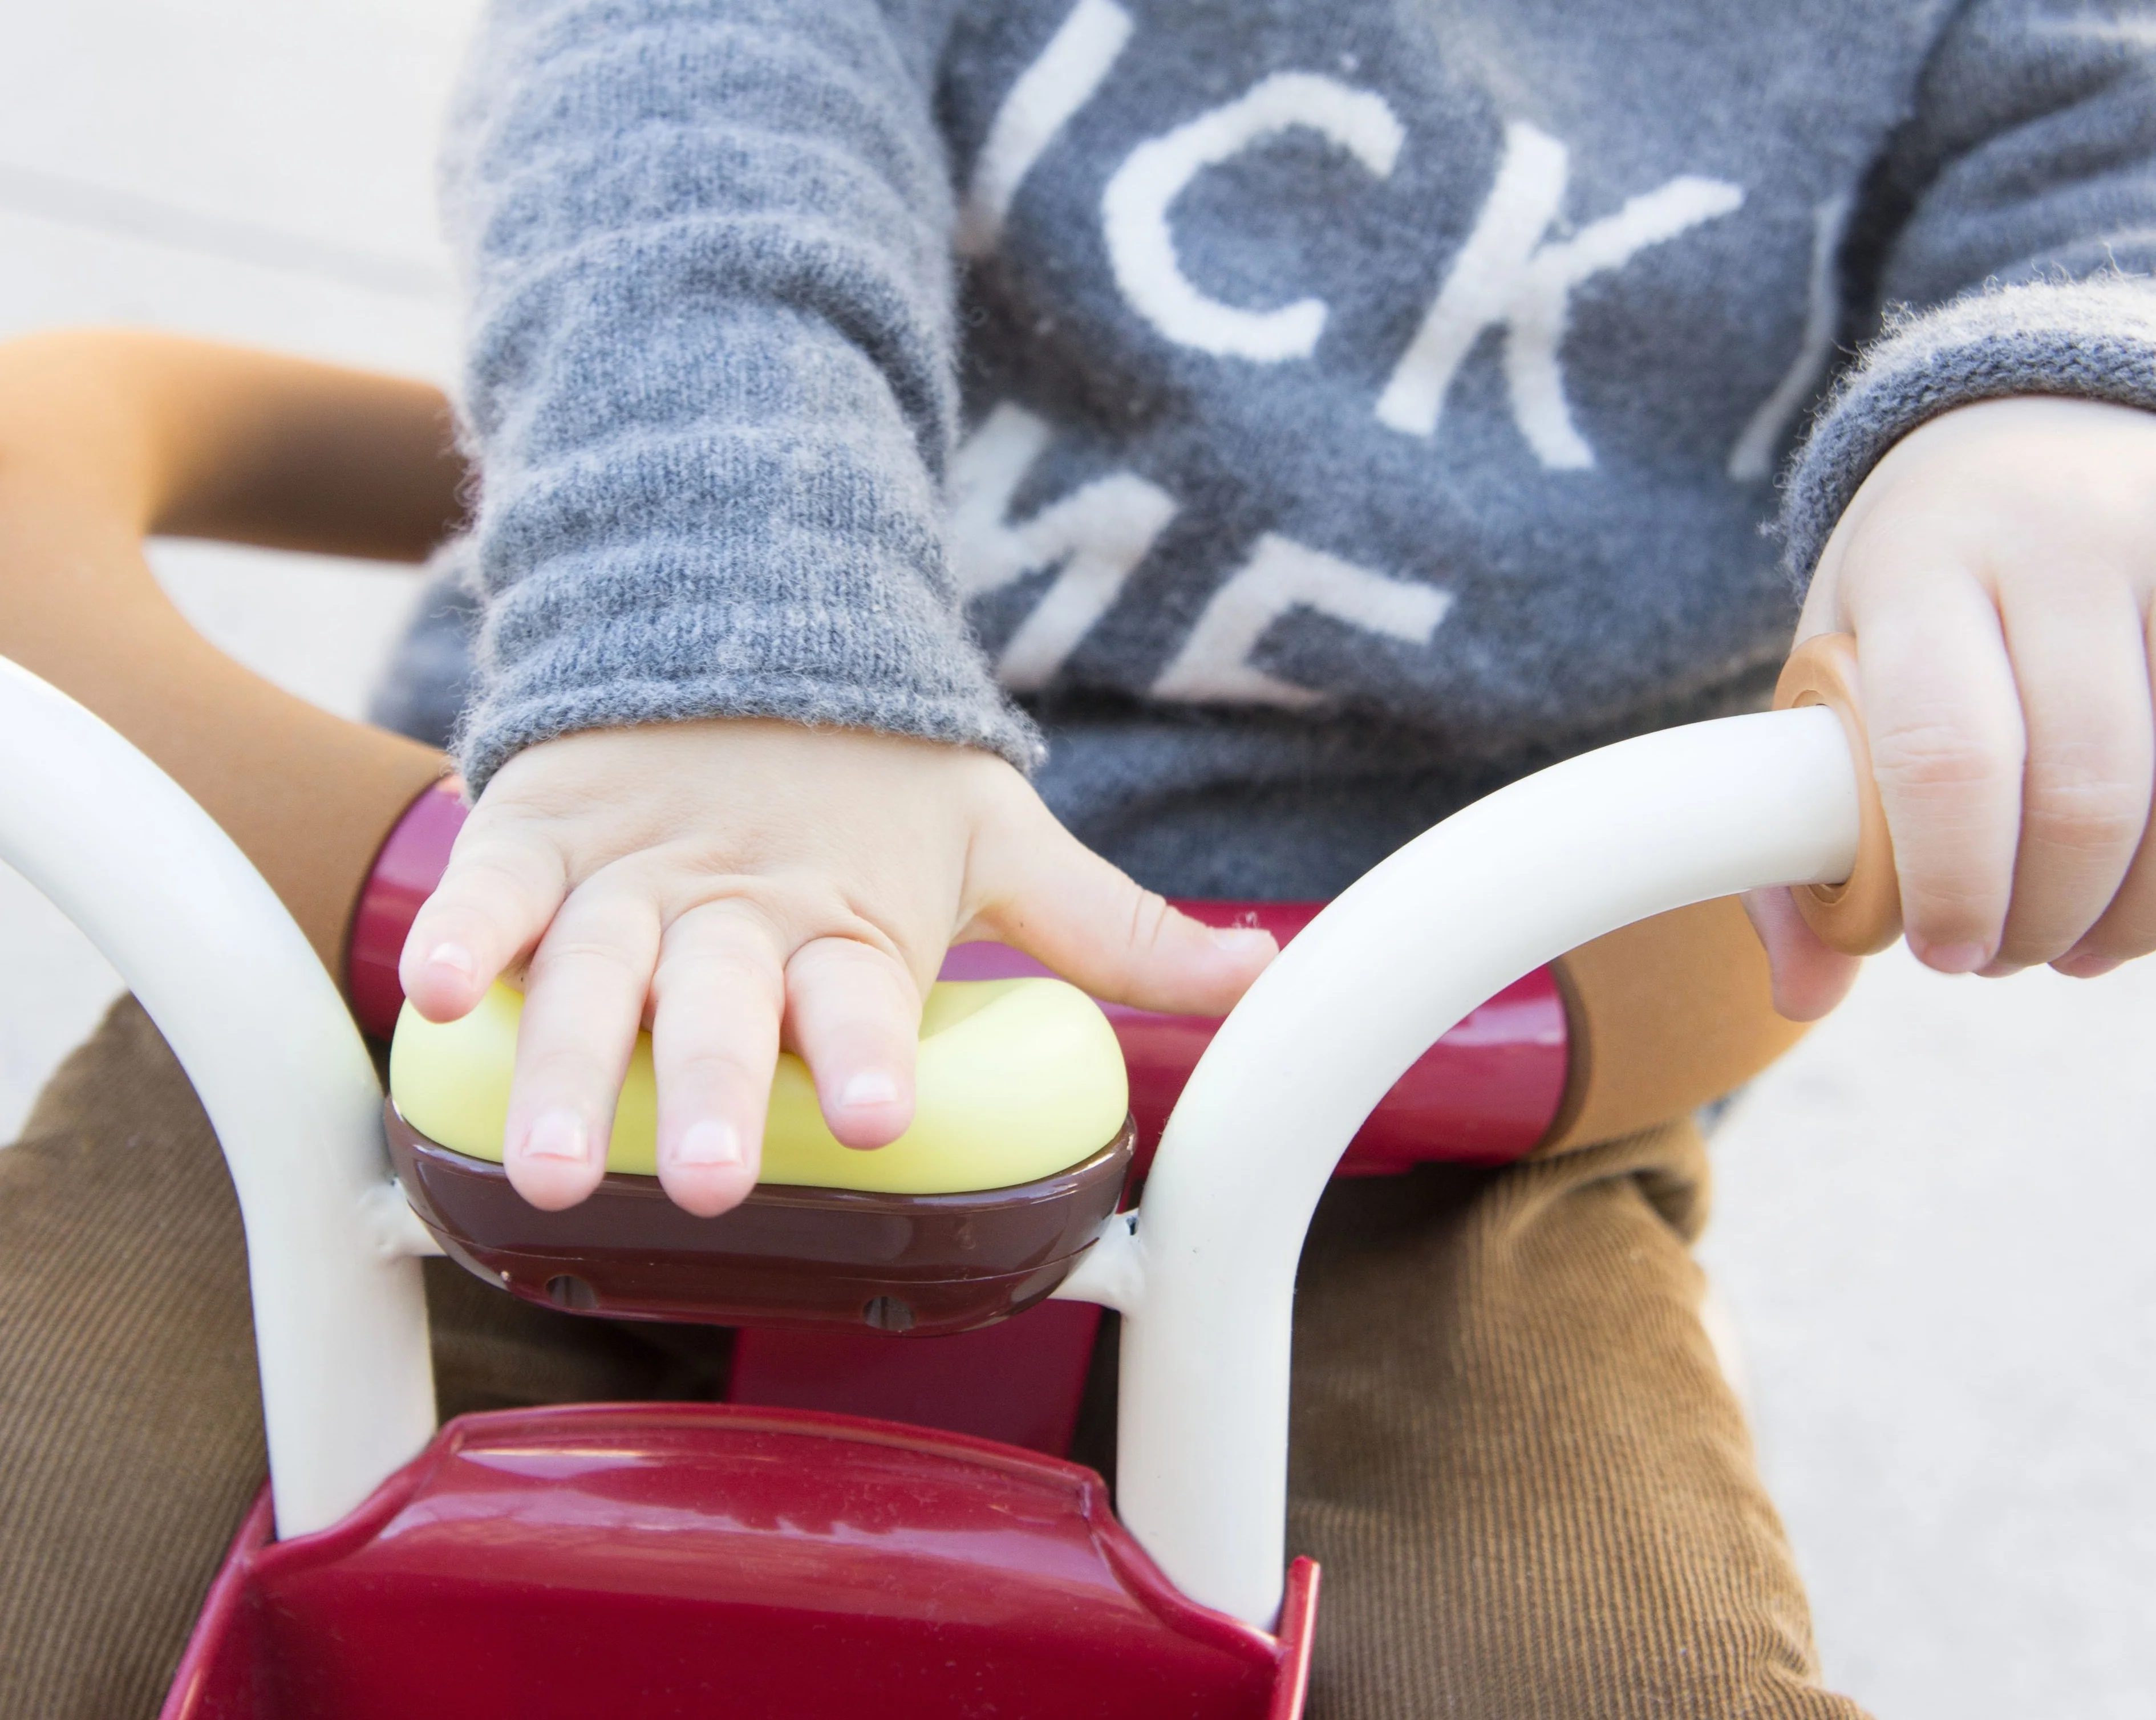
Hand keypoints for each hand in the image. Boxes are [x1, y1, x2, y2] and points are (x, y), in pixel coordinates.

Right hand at [399, 720, 1276, 1215]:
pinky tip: (438, 992)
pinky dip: (466, 930)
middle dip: (721, 1089)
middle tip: (715, 1181)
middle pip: (727, 1004)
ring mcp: (634, 870)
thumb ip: (1116, 926)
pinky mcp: (546, 831)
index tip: (887, 1116)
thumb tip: (1266, 975)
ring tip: (557, 1166)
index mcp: (851, 915)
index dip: (874, 1052)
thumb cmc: (880, 771)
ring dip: (572, 1066)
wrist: (745, 627)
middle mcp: (740, 904)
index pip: (864, 995)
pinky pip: (500, 884)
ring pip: (599, 971)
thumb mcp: (1001, 835)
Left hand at [1748, 396, 2155, 1017]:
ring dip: (2138, 905)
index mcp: (1921, 570)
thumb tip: (1800, 996)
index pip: (1946, 753)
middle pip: (2084, 784)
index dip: (1956, 880)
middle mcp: (2057, 546)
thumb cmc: (1906, 603)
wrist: (2014, 446)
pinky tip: (2145, 893)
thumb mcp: (1829, 684)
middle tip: (2005, 956)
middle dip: (2048, 909)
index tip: (1943, 952)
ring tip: (2078, 946)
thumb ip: (1798, 839)